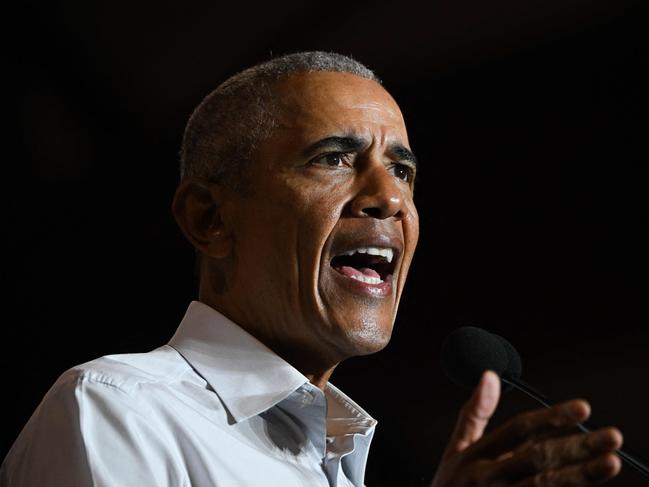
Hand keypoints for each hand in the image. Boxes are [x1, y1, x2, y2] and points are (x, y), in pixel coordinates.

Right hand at [431, 371, 622, 485]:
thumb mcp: (456, 450)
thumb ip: (474, 414)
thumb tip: (490, 376)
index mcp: (475, 457)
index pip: (518, 432)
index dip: (552, 419)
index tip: (584, 408)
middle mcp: (489, 480)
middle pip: (538, 460)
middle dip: (576, 447)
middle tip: (612, 436)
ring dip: (582, 476)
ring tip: (611, 461)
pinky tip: (590, 485)